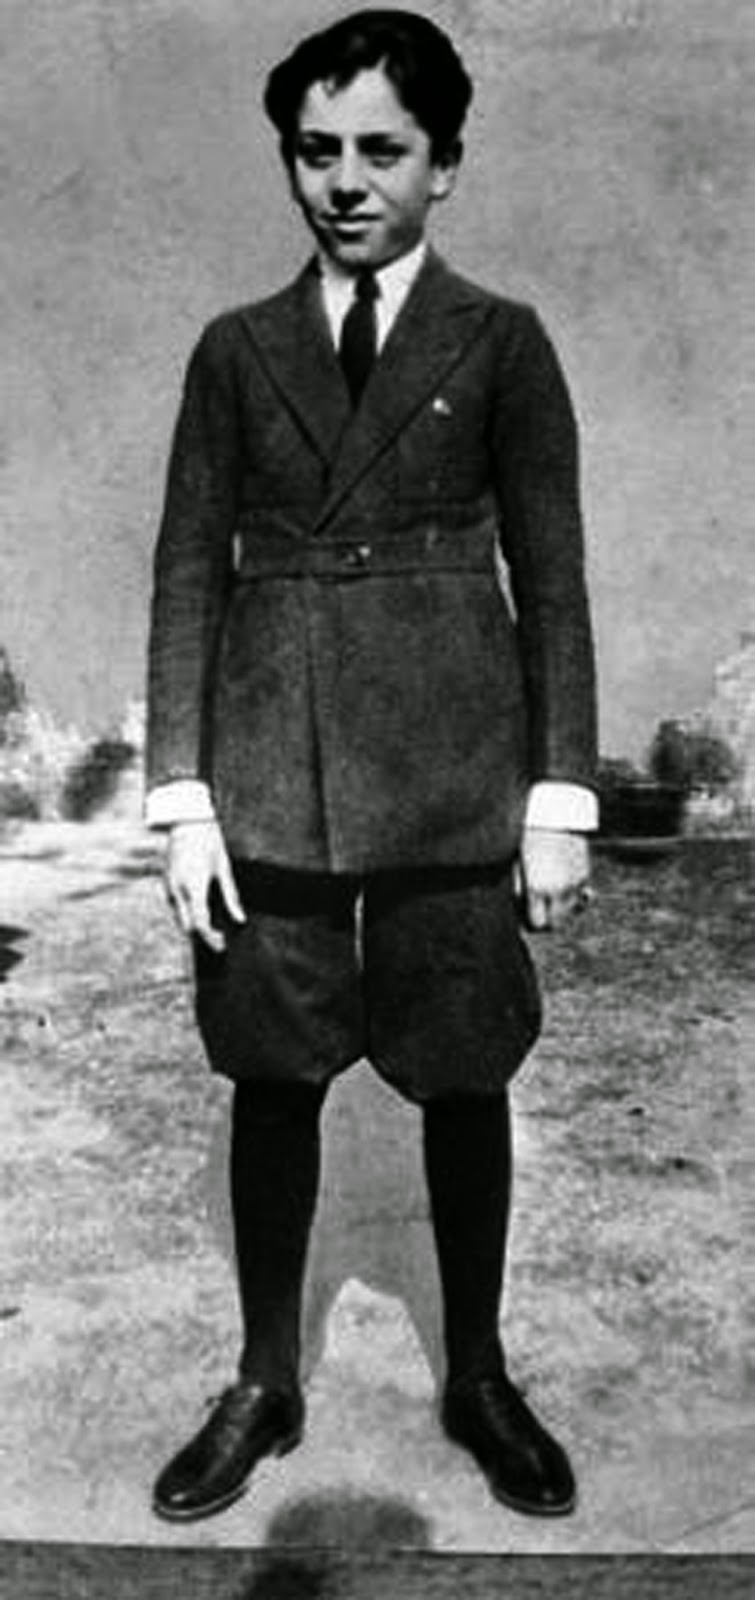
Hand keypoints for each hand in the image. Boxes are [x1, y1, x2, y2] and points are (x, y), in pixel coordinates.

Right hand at [164, 820, 245, 951]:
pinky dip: (186, 910)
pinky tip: (199, 906)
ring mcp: (168, 885)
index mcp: (194, 887)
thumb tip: (240, 919)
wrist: (186, 820)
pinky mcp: (165, 881)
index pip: (200, 924)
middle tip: (219, 936)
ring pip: (178, 916)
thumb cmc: (209, 841)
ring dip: (192, 922)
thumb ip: (231, 896)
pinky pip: (174, 904)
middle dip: (201, 934)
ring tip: (212, 923)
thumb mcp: (224, 868)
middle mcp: (177, 890)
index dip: (210, 938)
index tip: (221, 945)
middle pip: (186, 925)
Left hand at [515, 827, 591, 931]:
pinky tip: (560, 883)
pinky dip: (571, 894)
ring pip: (569, 912)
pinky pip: (579, 895)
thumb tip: (520, 908)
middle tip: (536, 910)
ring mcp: (575, 883)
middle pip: (555, 924)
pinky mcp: (585, 874)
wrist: (555, 813)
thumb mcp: (516, 864)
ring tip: (549, 897)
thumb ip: (518, 890)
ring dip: (560, 909)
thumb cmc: (529, 836)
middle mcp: (558, 890)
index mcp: (536, 889)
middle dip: (545, 920)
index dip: (529, 923)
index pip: (537, 925)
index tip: (523, 915)